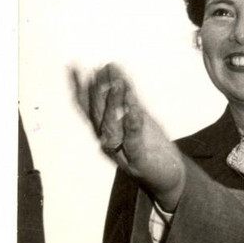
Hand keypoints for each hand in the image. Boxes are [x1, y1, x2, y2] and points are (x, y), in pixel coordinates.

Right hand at [70, 63, 186, 210]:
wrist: (168, 175)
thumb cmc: (149, 144)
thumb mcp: (136, 114)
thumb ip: (124, 95)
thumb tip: (111, 67)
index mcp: (105, 129)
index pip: (87, 107)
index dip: (79, 88)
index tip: (74, 67)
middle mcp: (108, 140)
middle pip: (97, 115)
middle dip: (97, 93)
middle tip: (99, 72)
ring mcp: (122, 151)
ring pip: (111, 127)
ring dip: (113, 105)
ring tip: (117, 84)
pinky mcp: (139, 160)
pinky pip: (133, 140)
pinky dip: (132, 123)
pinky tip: (134, 108)